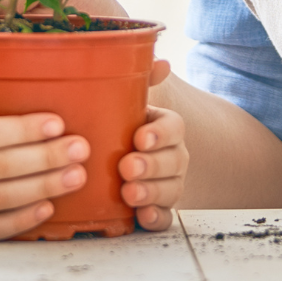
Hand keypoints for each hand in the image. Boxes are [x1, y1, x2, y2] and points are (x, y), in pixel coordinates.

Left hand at [123, 61, 184, 229]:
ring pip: (171, 189)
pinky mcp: (157, 208)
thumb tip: (160, 62)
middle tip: (127, 167)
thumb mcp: (124, 99)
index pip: (174, 128)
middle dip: (152, 165)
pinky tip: (142, 216)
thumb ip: (140, 80)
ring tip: (129, 193)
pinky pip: (165, 216)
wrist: (107, 157)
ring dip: (152, 192)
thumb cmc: (116, 123)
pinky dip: (156, 218)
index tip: (139, 137)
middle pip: (174, 161)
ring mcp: (167, 184)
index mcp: (164, 127)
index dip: (160, 134)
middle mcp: (171, 156)